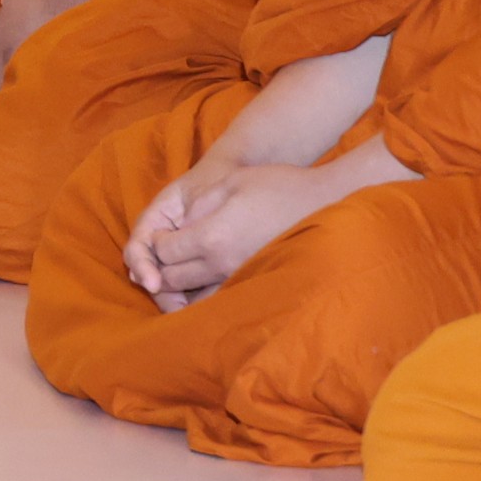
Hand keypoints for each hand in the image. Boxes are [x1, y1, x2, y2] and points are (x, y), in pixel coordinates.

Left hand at [0, 0, 89, 95]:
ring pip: (14, 97)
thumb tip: (6, 5)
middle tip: (0, 93)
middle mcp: (7, 57)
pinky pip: (39, 97)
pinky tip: (42, 102)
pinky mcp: (53, 79)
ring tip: (21, 101)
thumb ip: (10, 5)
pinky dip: (37, 101)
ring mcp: (30, 70)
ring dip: (15, 99)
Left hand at [126, 161, 340, 306]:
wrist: (324, 204)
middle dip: (160, 268)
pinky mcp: (253, 284)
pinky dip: (204, 293)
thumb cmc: (279, 187)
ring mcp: (238, 278)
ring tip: (182, 268)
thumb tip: (181, 225)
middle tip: (166, 254)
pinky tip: (206, 279)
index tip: (160, 234)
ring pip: (193, 295)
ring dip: (181, 285)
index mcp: (212, 236)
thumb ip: (200, 204)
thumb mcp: (233, 182)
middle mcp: (221, 264)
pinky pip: (217, 297)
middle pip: (173, 279)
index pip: (165, 252)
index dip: (155, 243)